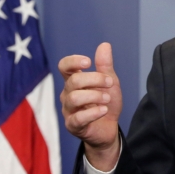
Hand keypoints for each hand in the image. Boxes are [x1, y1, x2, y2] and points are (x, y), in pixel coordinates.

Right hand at [59, 42, 122, 169]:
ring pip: (74, 98)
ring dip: (95, 96)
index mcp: (74, 81)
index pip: (64, 66)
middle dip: (95, 79)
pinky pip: (78, 118)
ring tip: (107, 99)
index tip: (88, 62)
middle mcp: (68, 94)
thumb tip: (104, 44)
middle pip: (74, 80)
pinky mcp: (73, 125)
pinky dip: (93, 112)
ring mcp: (68, 110)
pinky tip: (104, 110)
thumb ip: (105, 66)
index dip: (73, 61)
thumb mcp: (110, 82)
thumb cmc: (106, 102)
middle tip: (110, 83)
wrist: (109, 128)